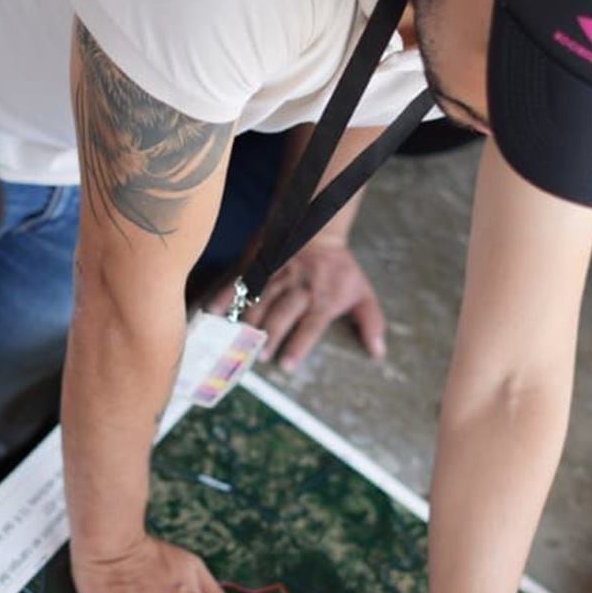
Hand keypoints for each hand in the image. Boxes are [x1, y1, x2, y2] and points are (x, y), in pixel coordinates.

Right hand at [207, 235, 385, 371]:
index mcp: (323, 297)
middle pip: (282, 313)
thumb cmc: (340, 269)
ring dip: (249, 321)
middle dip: (270, 335)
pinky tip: (213, 312)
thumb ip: (370, 322)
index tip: (286, 365)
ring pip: (259, 299)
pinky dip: (225, 296)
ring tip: (238, 341)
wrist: (318, 227)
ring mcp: (276, 274)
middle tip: (260, 355)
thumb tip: (378, 352)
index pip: (311, 325)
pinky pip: (240, 280)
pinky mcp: (259, 264)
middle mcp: (299, 287)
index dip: (298, 345)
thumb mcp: (362, 292)